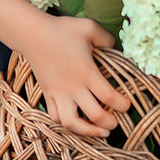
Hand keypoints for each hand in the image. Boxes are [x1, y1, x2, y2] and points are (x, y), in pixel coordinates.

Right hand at [11, 12, 132, 138]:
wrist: (32, 34)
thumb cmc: (62, 30)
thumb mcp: (89, 28)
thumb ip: (107, 39)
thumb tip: (116, 49)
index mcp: (87, 72)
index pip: (109, 97)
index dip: (122, 105)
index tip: (127, 105)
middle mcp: (73, 87)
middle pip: (95, 116)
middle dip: (110, 123)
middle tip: (116, 122)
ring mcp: (58, 93)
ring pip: (72, 124)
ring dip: (87, 131)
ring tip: (98, 132)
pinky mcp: (47, 95)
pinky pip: (55, 117)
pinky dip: (65, 124)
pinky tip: (76, 121)